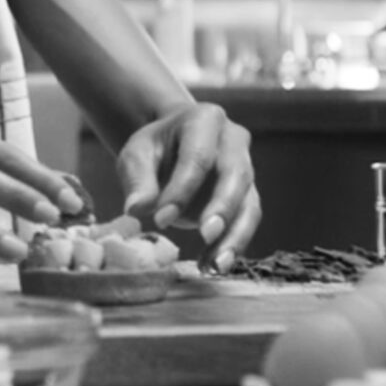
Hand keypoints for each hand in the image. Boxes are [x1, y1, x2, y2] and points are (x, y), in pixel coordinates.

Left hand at [114, 103, 259, 272]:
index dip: (182, 189)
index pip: (197, 156)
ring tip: (216, 265)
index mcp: (204, 120)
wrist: (173, 146)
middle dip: (222, 208)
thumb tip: (136, 209)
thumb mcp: (137, 154)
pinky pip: (246, 221)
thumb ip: (137, 179)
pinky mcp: (248, 195)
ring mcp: (246, 168)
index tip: (161, 219)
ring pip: (250, 203)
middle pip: (235, 175)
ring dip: (235, 236)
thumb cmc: (155, 148)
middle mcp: (234, 140)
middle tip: (205, 235)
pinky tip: (213, 264)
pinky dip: (232, 245)